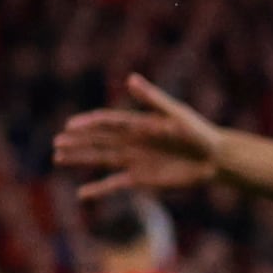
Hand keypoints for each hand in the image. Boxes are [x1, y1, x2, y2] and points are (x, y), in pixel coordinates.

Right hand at [57, 78, 233, 197]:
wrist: (215, 158)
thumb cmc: (199, 132)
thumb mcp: (176, 114)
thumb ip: (153, 99)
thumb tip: (130, 78)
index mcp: (137, 124)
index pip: (107, 123)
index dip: (89, 124)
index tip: (70, 126)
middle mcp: (131, 142)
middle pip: (98, 141)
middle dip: (78, 142)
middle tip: (57, 143)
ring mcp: (134, 160)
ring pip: (101, 159)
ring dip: (80, 158)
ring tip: (58, 158)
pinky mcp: (141, 179)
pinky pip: (115, 185)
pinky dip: (99, 190)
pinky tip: (82, 194)